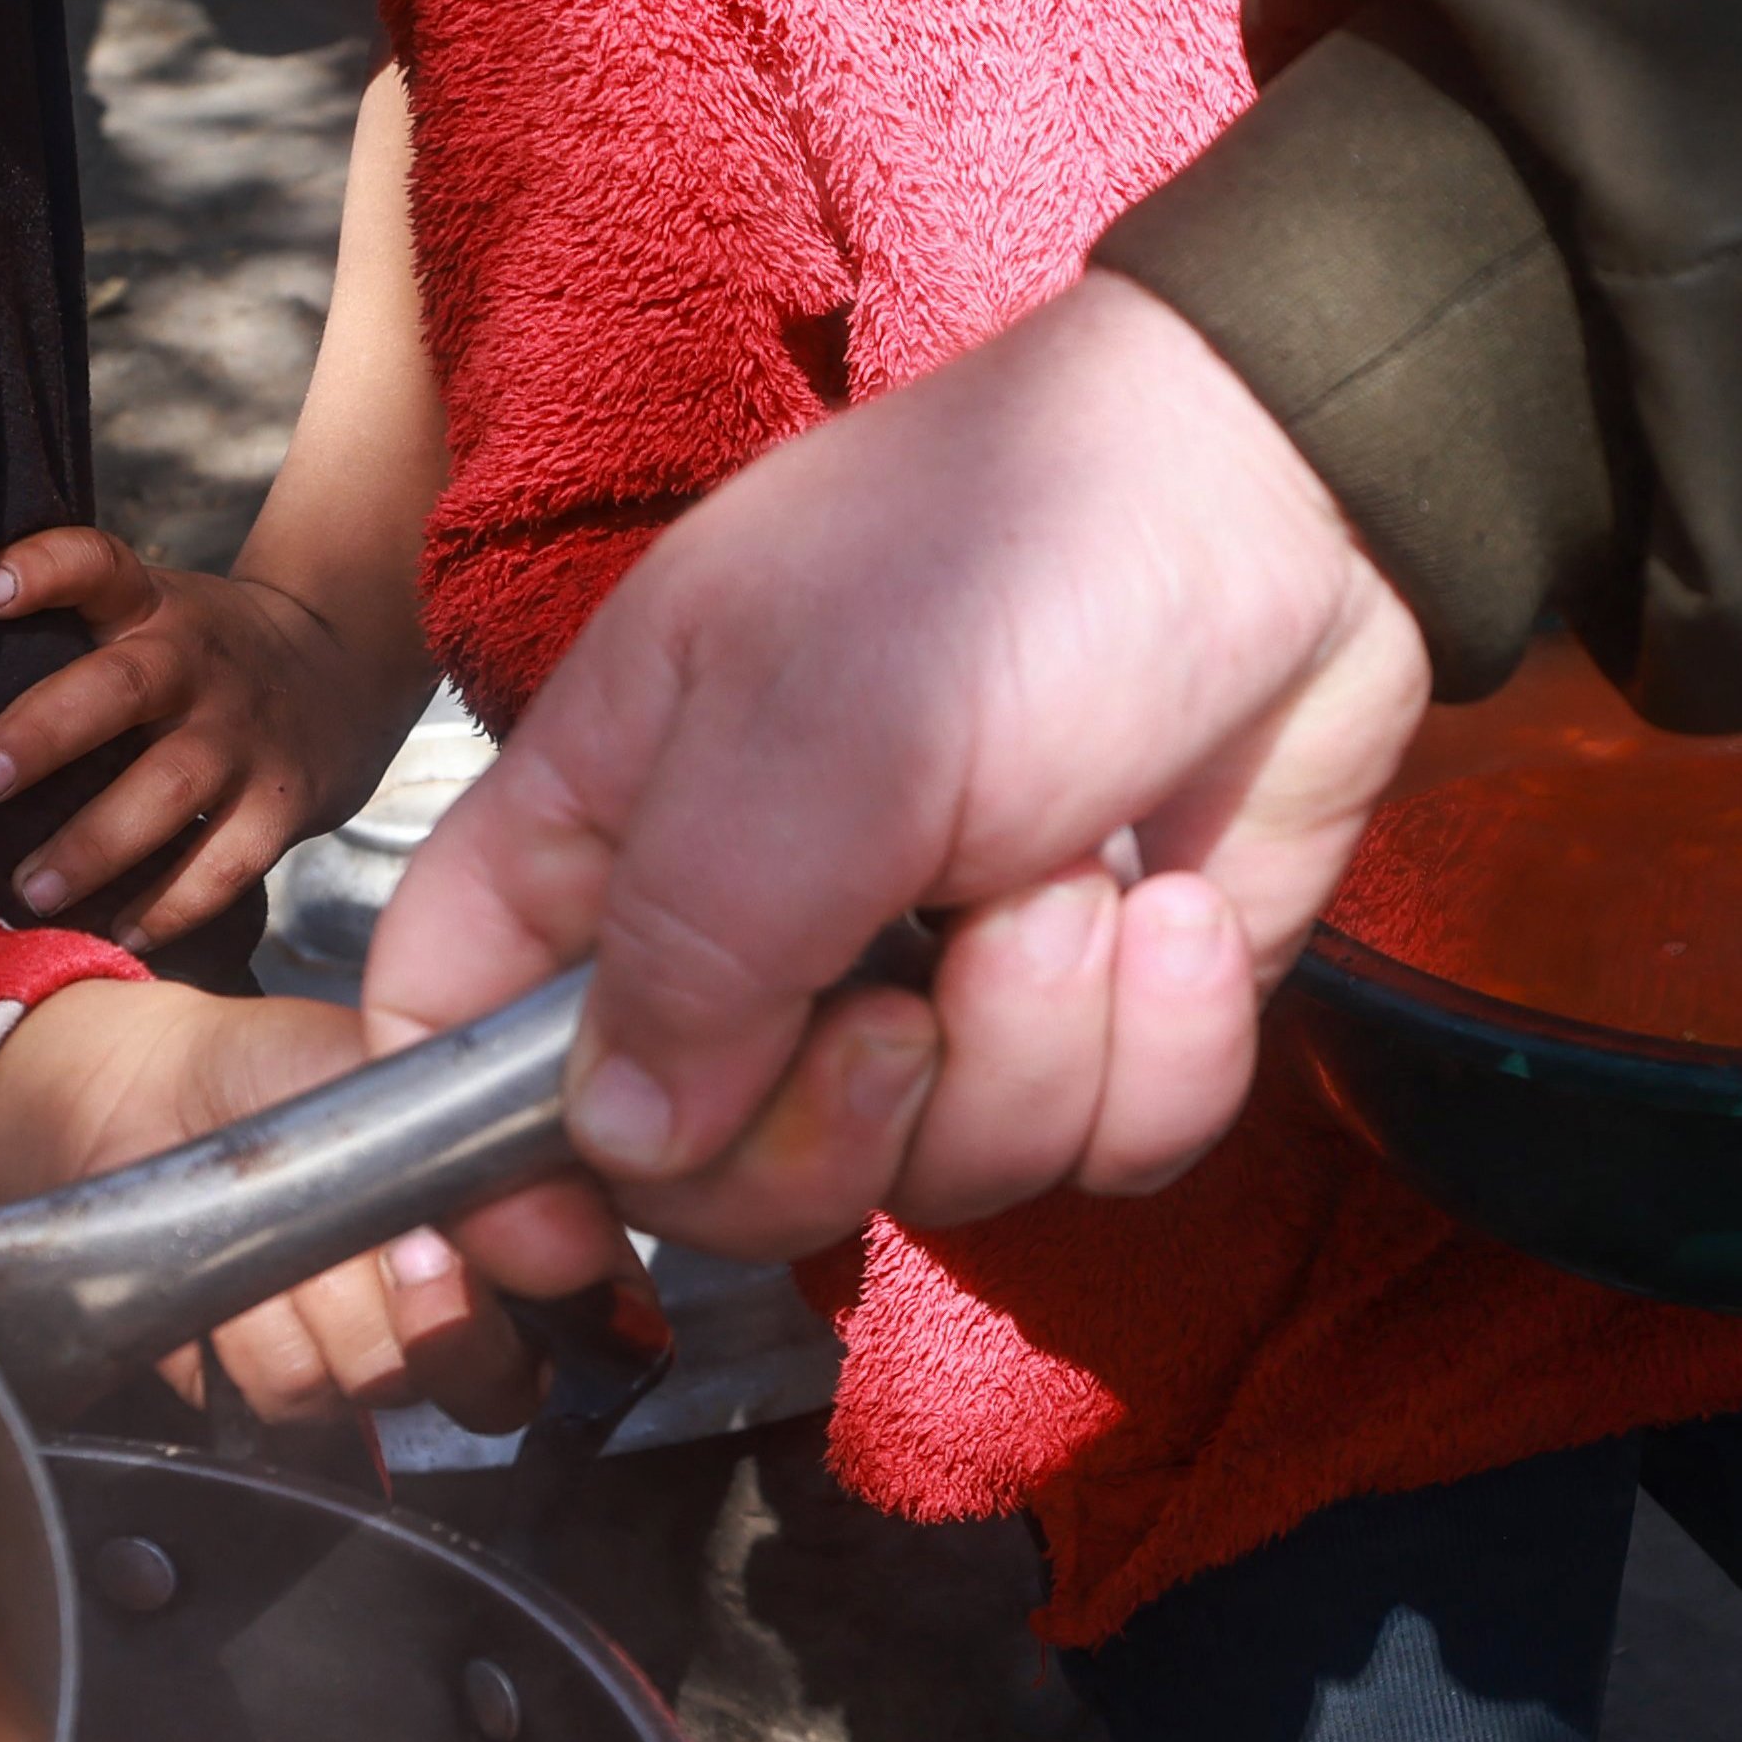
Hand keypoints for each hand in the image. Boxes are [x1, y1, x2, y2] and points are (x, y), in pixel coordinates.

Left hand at [0, 528, 393, 939]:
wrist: (347, 670)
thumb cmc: (206, 656)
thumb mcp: (157, 612)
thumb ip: (76, 633)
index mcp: (156, 610)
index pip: (99, 565)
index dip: (45, 568)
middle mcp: (198, 666)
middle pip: (122, 687)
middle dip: (45, 733)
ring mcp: (243, 738)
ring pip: (170, 788)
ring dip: (96, 843)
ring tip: (31, 888)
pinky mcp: (281, 805)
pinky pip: (224, 863)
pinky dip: (171, 904)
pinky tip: (118, 933)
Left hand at [0, 980, 628, 1426]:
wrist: (156, 1099)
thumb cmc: (286, 1068)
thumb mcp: (395, 1065)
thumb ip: (473, 1134)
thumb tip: (535, 1212)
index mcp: (523, 1230)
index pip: (596, 1317)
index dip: (540, 1298)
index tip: (454, 1242)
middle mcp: (462, 1316)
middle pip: (491, 1382)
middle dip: (421, 1305)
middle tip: (379, 1233)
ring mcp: (372, 1365)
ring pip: (375, 1384)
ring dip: (314, 1300)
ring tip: (289, 1222)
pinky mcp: (282, 1398)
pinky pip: (284, 1396)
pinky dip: (245, 1326)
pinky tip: (238, 1267)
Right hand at [362, 273, 1431, 1257]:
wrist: (1294, 498)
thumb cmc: (1014, 551)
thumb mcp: (817, 730)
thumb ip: (693, 947)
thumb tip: (614, 1143)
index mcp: (618, 821)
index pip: (447, 1022)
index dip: (471, 1158)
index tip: (560, 1244)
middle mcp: (751, 925)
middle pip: (702, 1170)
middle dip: (830, 1133)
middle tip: (914, 1001)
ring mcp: (928, 982)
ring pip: (926, 1177)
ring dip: (1032, 1051)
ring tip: (1081, 885)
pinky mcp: (1094, 1018)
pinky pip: (1101, 1149)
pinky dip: (1164, 1050)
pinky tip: (1186, 911)